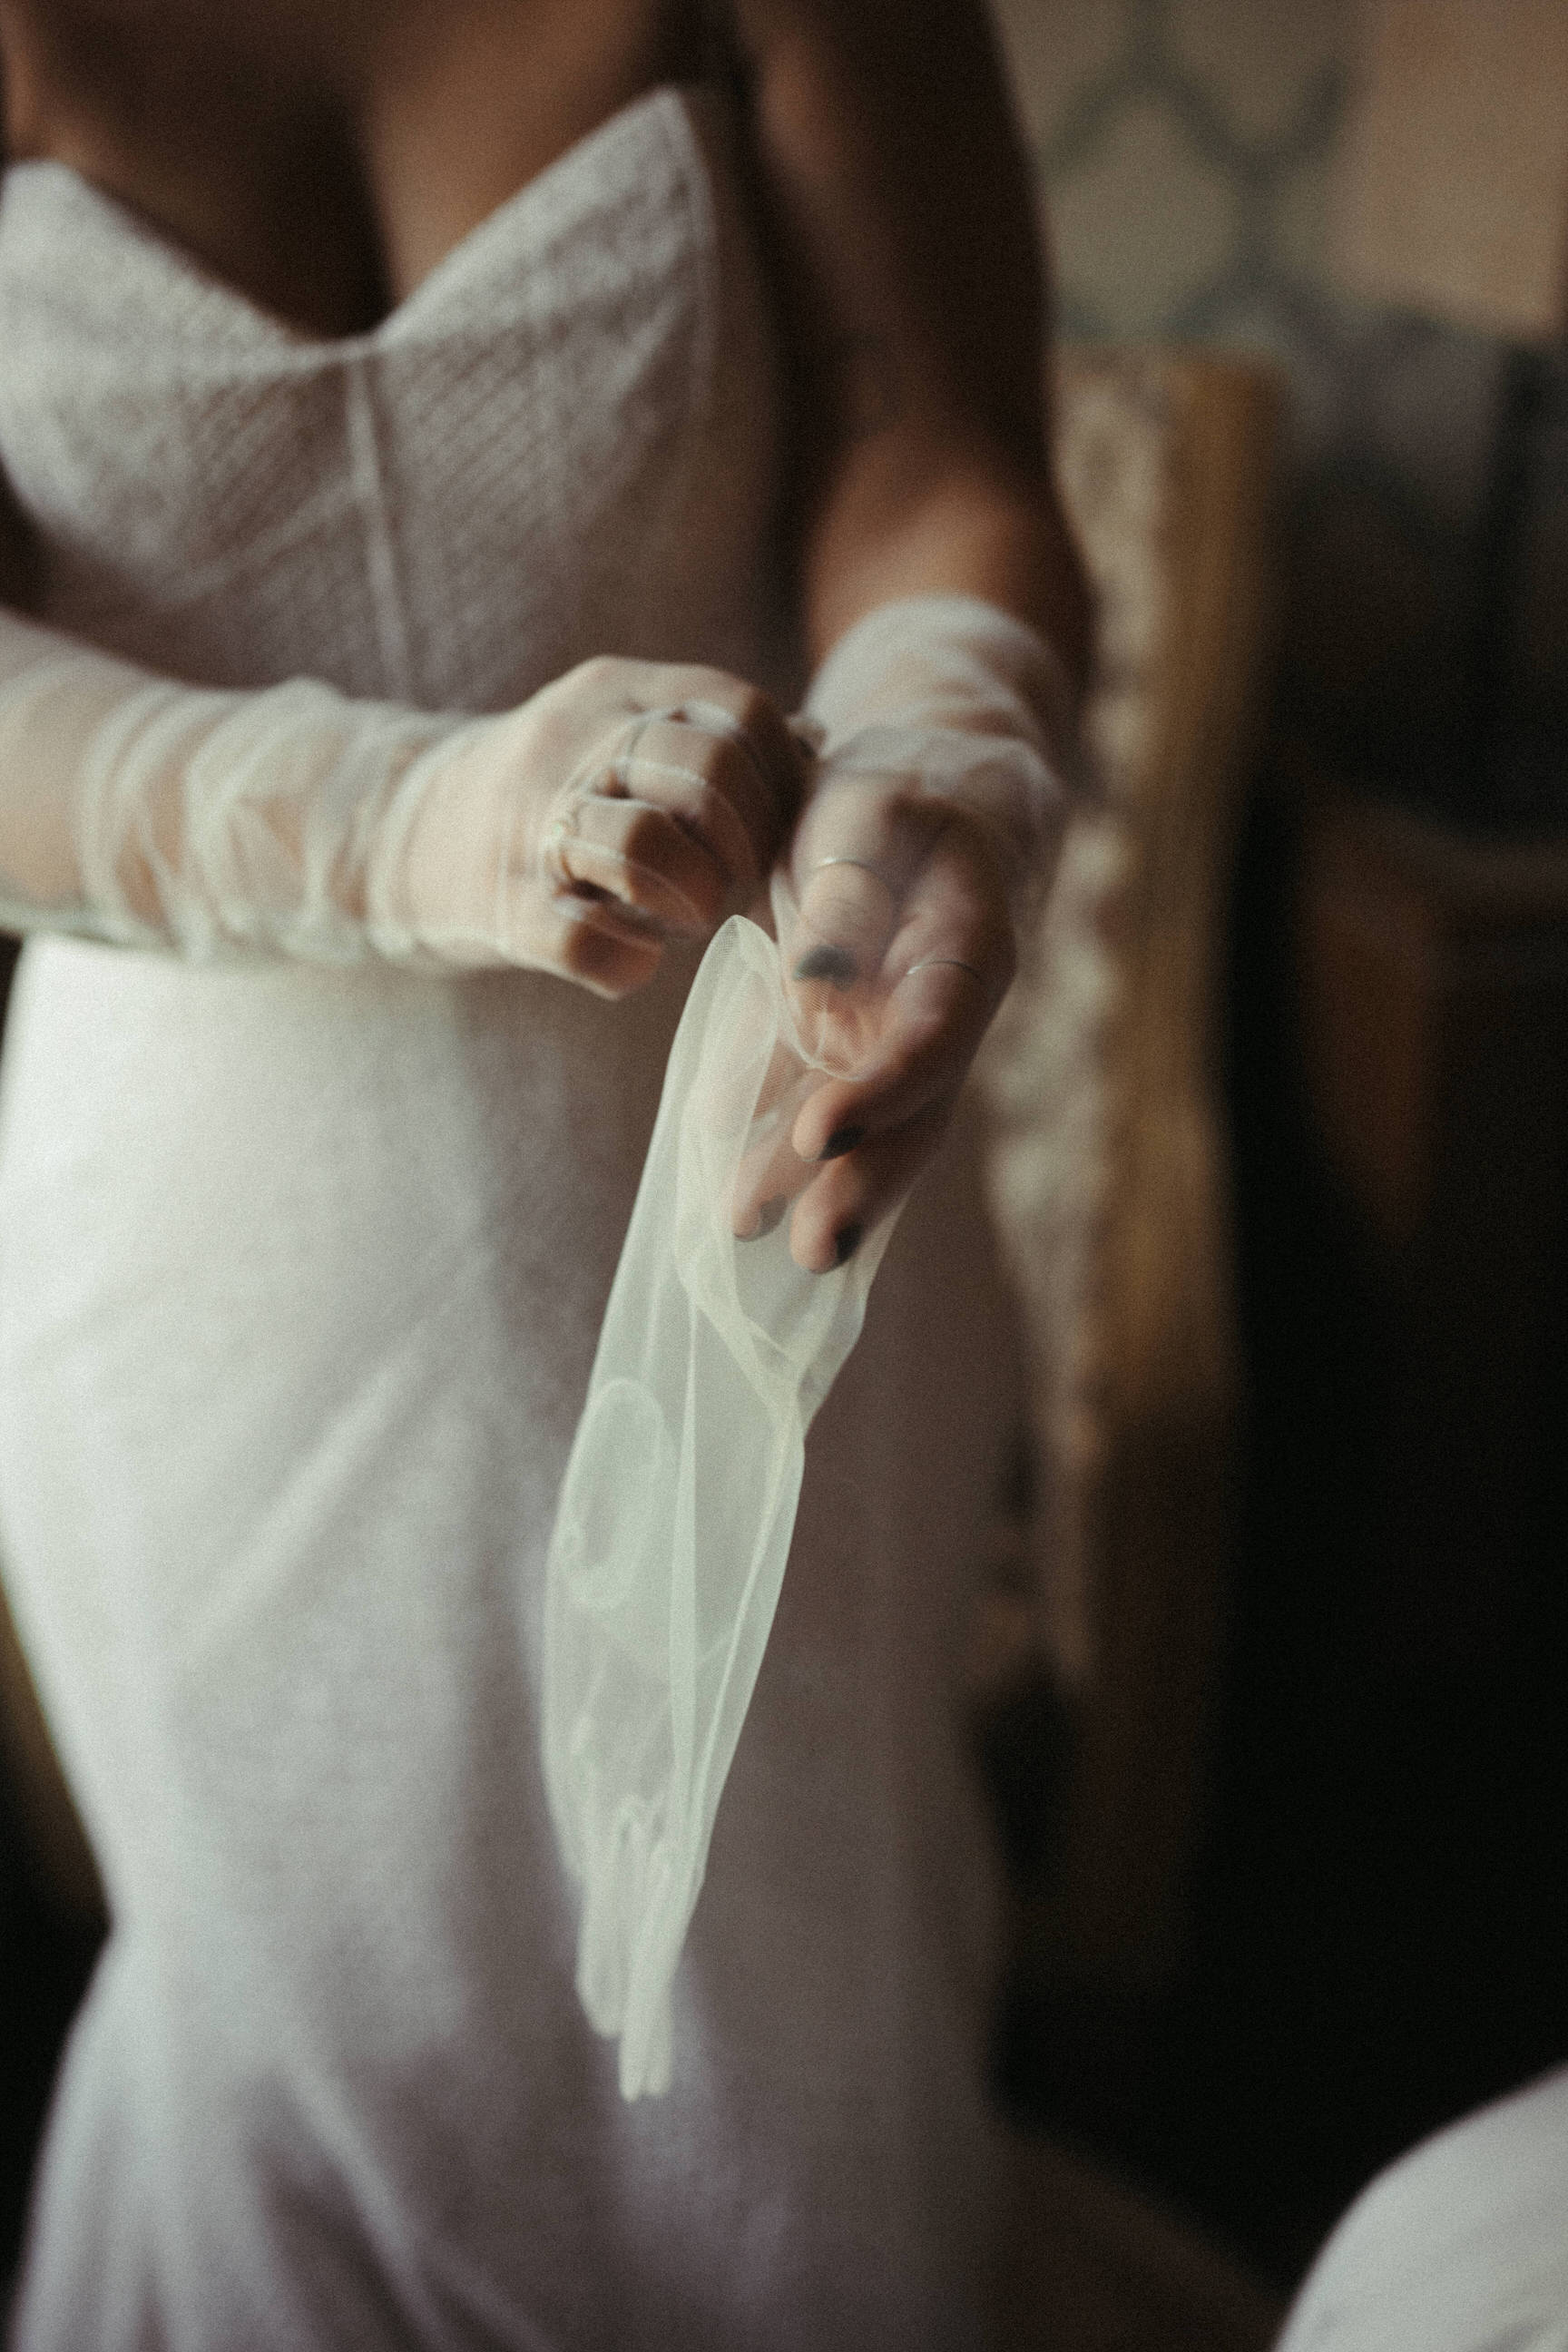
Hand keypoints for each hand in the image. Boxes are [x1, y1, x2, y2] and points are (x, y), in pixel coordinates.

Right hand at [382, 657, 805, 994]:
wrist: (399, 828)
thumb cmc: (552, 791)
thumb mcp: (623, 732)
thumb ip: (717, 736)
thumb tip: (814, 744)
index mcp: (620, 692)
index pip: (740, 711)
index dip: (782, 780)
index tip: (772, 831)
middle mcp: (578, 744)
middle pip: (705, 770)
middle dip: (744, 845)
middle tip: (731, 882)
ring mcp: (534, 826)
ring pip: (643, 846)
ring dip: (693, 900)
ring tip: (686, 918)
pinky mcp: (502, 908)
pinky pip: (582, 943)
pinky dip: (628, 962)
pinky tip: (633, 958)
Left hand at [739, 756, 1017, 1272]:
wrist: (915, 802)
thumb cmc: (898, 800)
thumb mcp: (870, 816)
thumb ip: (847, 901)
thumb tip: (814, 988)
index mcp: (969, 955)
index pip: (937, 1038)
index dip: (885, 1092)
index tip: (821, 1133)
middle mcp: (937, 1018)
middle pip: (913, 1114)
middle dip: (862, 1184)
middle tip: (810, 1249)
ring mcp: (890, 1041)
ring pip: (861, 1127)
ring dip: (809, 1184)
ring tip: (745, 1229)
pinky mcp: (840, 1047)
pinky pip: (807, 1104)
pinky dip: (767, 1143)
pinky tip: (721, 1187)